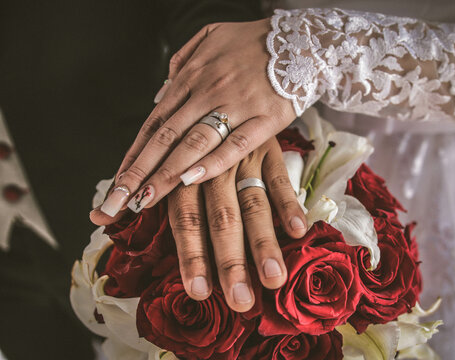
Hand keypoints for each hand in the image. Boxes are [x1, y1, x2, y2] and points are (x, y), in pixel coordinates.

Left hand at [91, 138, 306, 311]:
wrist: (219, 78)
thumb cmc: (182, 129)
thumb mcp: (158, 153)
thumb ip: (135, 187)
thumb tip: (94, 214)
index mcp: (181, 170)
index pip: (183, 219)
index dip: (190, 256)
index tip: (198, 292)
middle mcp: (210, 165)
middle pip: (220, 218)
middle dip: (229, 260)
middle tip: (239, 300)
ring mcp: (242, 155)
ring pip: (252, 202)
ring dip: (263, 241)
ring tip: (272, 278)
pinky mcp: (269, 146)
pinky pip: (280, 176)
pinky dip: (289, 202)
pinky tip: (298, 232)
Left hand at [97, 19, 295, 217]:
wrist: (301, 38)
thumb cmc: (252, 41)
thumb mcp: (209, 36)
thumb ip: (182, 61)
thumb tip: (160, 92)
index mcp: (192, 77)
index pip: (155, 122)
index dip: (134, 154)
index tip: (118, 181)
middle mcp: (207, 92)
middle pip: (166, 137)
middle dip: (140, 172)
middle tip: (118, 201)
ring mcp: (236, 105)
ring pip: (194, 143)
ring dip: (167, 173)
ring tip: (146, 200)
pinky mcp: (265, 119)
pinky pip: (236, 144)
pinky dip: (213, 162)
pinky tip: (192, 180)